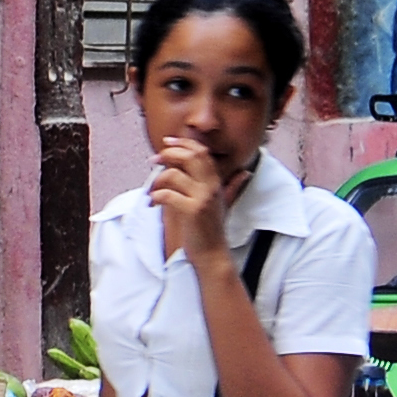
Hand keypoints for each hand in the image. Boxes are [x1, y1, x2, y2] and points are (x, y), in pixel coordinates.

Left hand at [148, 133, 231, 265]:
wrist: (213, 254)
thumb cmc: (212, 229)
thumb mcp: (223, 203)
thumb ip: (231, 186)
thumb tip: (245, 173)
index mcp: (216, 182)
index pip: (201, 152)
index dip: (184, 143)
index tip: (167, 142)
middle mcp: (212, 187)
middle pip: (191, 156)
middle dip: (169, 154)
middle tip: (154, 160)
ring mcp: (203, 199)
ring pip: (174, 175)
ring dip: (157, 180)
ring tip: (152, 191)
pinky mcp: (192, 211)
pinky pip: (168, 194)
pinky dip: (157, 196)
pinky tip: (153, 203)